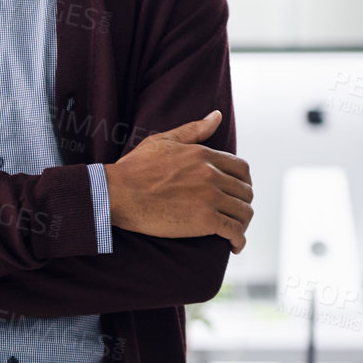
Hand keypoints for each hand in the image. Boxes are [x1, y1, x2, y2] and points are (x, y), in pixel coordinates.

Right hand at [104, 110, 253, 252]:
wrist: (116, 193)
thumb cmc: (134, 168)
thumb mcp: (162, 141)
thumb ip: (193, 130)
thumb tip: (217, 116)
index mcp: (204, 155)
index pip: (242, 169)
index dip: (243, 182)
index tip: (236, 192)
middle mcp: (212, 175)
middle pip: (245, 191)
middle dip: (242, 203)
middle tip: (232, 213)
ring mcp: (210, 198)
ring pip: (244, 212)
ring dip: (242, 223)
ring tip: (234, 231)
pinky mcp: (205, 220)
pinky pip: (235, 231)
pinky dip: (239, 240)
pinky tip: (234, 246)